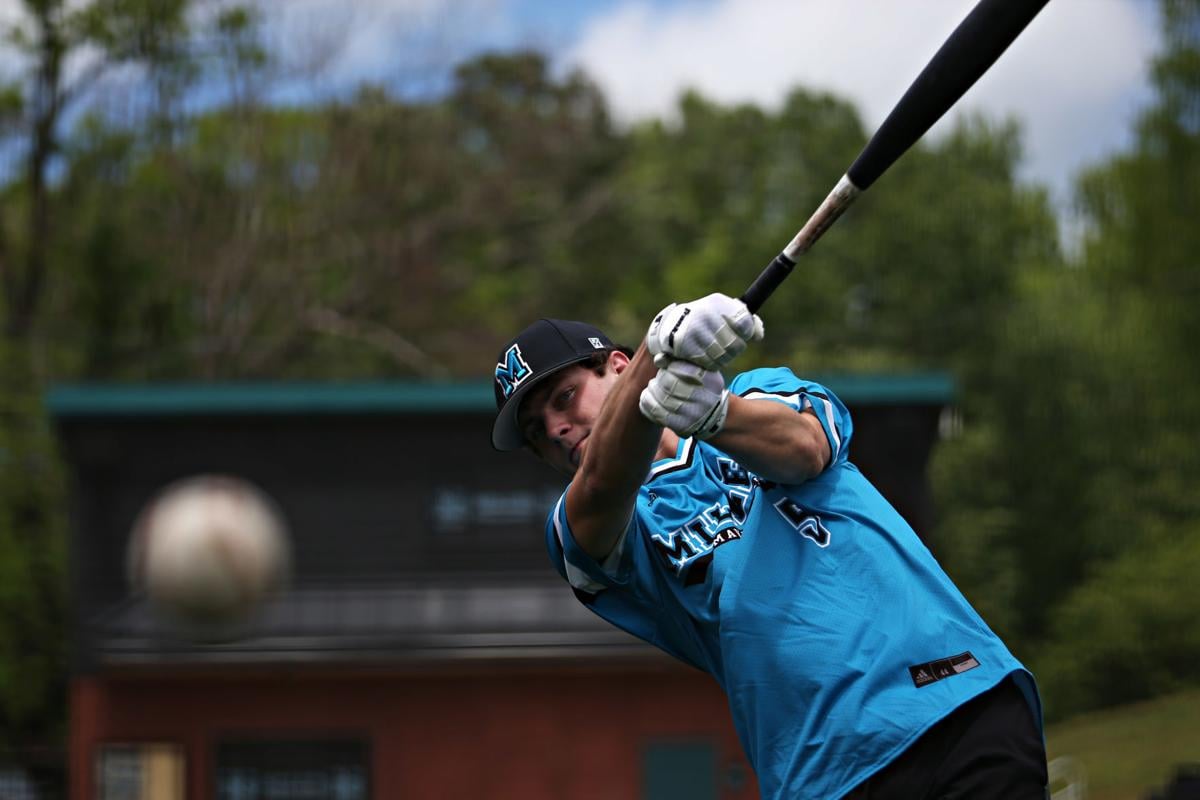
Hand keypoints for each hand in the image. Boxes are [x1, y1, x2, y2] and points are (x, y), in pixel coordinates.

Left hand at [639, 358, 728, 439]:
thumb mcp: (699, 370)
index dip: (671, 366)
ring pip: (660, 398)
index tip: (669, 367)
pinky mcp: (681, 427)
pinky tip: (649, 397)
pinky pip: (654, 412)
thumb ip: (681, 361)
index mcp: (711, 381)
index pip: (683, 368)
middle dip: (660, 377)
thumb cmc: (700, 386)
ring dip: (652, 389)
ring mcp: (693, 416)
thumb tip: (658, 359)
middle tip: (660, 377)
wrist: (711, 416)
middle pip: (669, 383)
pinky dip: (647, 401)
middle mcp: (705, 400)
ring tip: (654, 386)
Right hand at [645, 293, 763, 369]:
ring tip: (717, 352)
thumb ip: (746, 321)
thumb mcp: (725, 312)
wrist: (672, 325)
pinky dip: (711, 364)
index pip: (745, 322)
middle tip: (728, 346)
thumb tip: (759, 335)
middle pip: (736, 344)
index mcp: (718, 303)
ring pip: (723, 357)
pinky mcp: (687, 345)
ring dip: (724, 359)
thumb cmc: (707, 320)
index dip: (748, 332)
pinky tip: (707, 357)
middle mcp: (706, 314)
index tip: (742, 333)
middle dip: (735, 349)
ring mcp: (695, 330)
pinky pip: (709, 363)